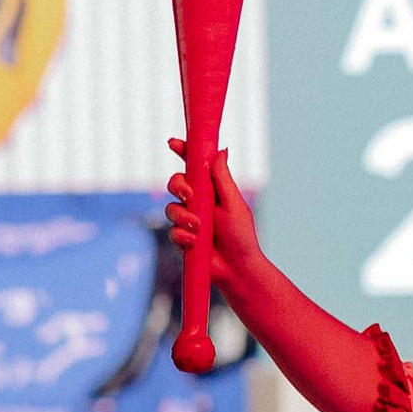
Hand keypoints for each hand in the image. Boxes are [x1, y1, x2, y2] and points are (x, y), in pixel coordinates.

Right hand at [166, 141, 264, 298]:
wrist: (237, 268)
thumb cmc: (241, 235)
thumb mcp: (233, 203)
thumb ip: (223, 178)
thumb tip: (220, 150)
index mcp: (211, 190)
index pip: (194, 166)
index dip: (182, 152)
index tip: (173, 142)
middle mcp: (197, 202)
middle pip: (175, 183)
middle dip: (178, 186)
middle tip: (189, 194)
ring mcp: (188, 220)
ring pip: (170, 208)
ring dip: (183, 216)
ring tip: (199, 228)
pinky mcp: (181, 237)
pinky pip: (172, 231)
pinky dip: (182, 235)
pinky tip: (195, 242)